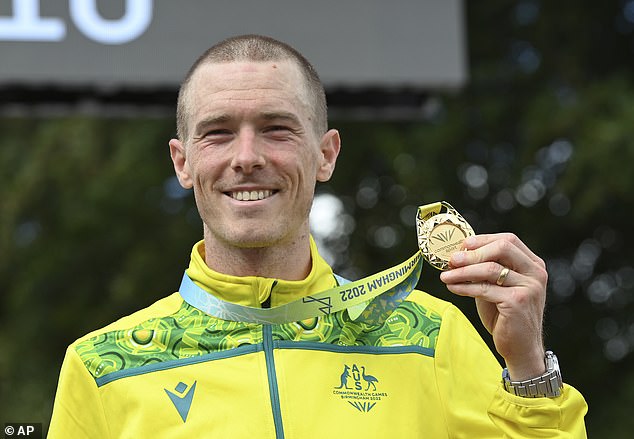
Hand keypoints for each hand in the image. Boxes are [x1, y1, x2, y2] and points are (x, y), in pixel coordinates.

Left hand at [439, 233, 547, 379]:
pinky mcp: (517, 302)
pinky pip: (484, 288)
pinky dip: (464, 286)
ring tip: (445, 276)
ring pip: (490, 269)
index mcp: (532, 264)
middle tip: (452, 259)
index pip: (508, 240)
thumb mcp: (496, 287)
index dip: (483, 240)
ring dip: (463, 271)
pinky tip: (452, 287)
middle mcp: (535, 273)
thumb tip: (457, 255)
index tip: (461, 245)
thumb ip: (484, 270)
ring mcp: (529, 287)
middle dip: (473, 252)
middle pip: (502, 247)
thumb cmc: (505, 316)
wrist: (520, 347)